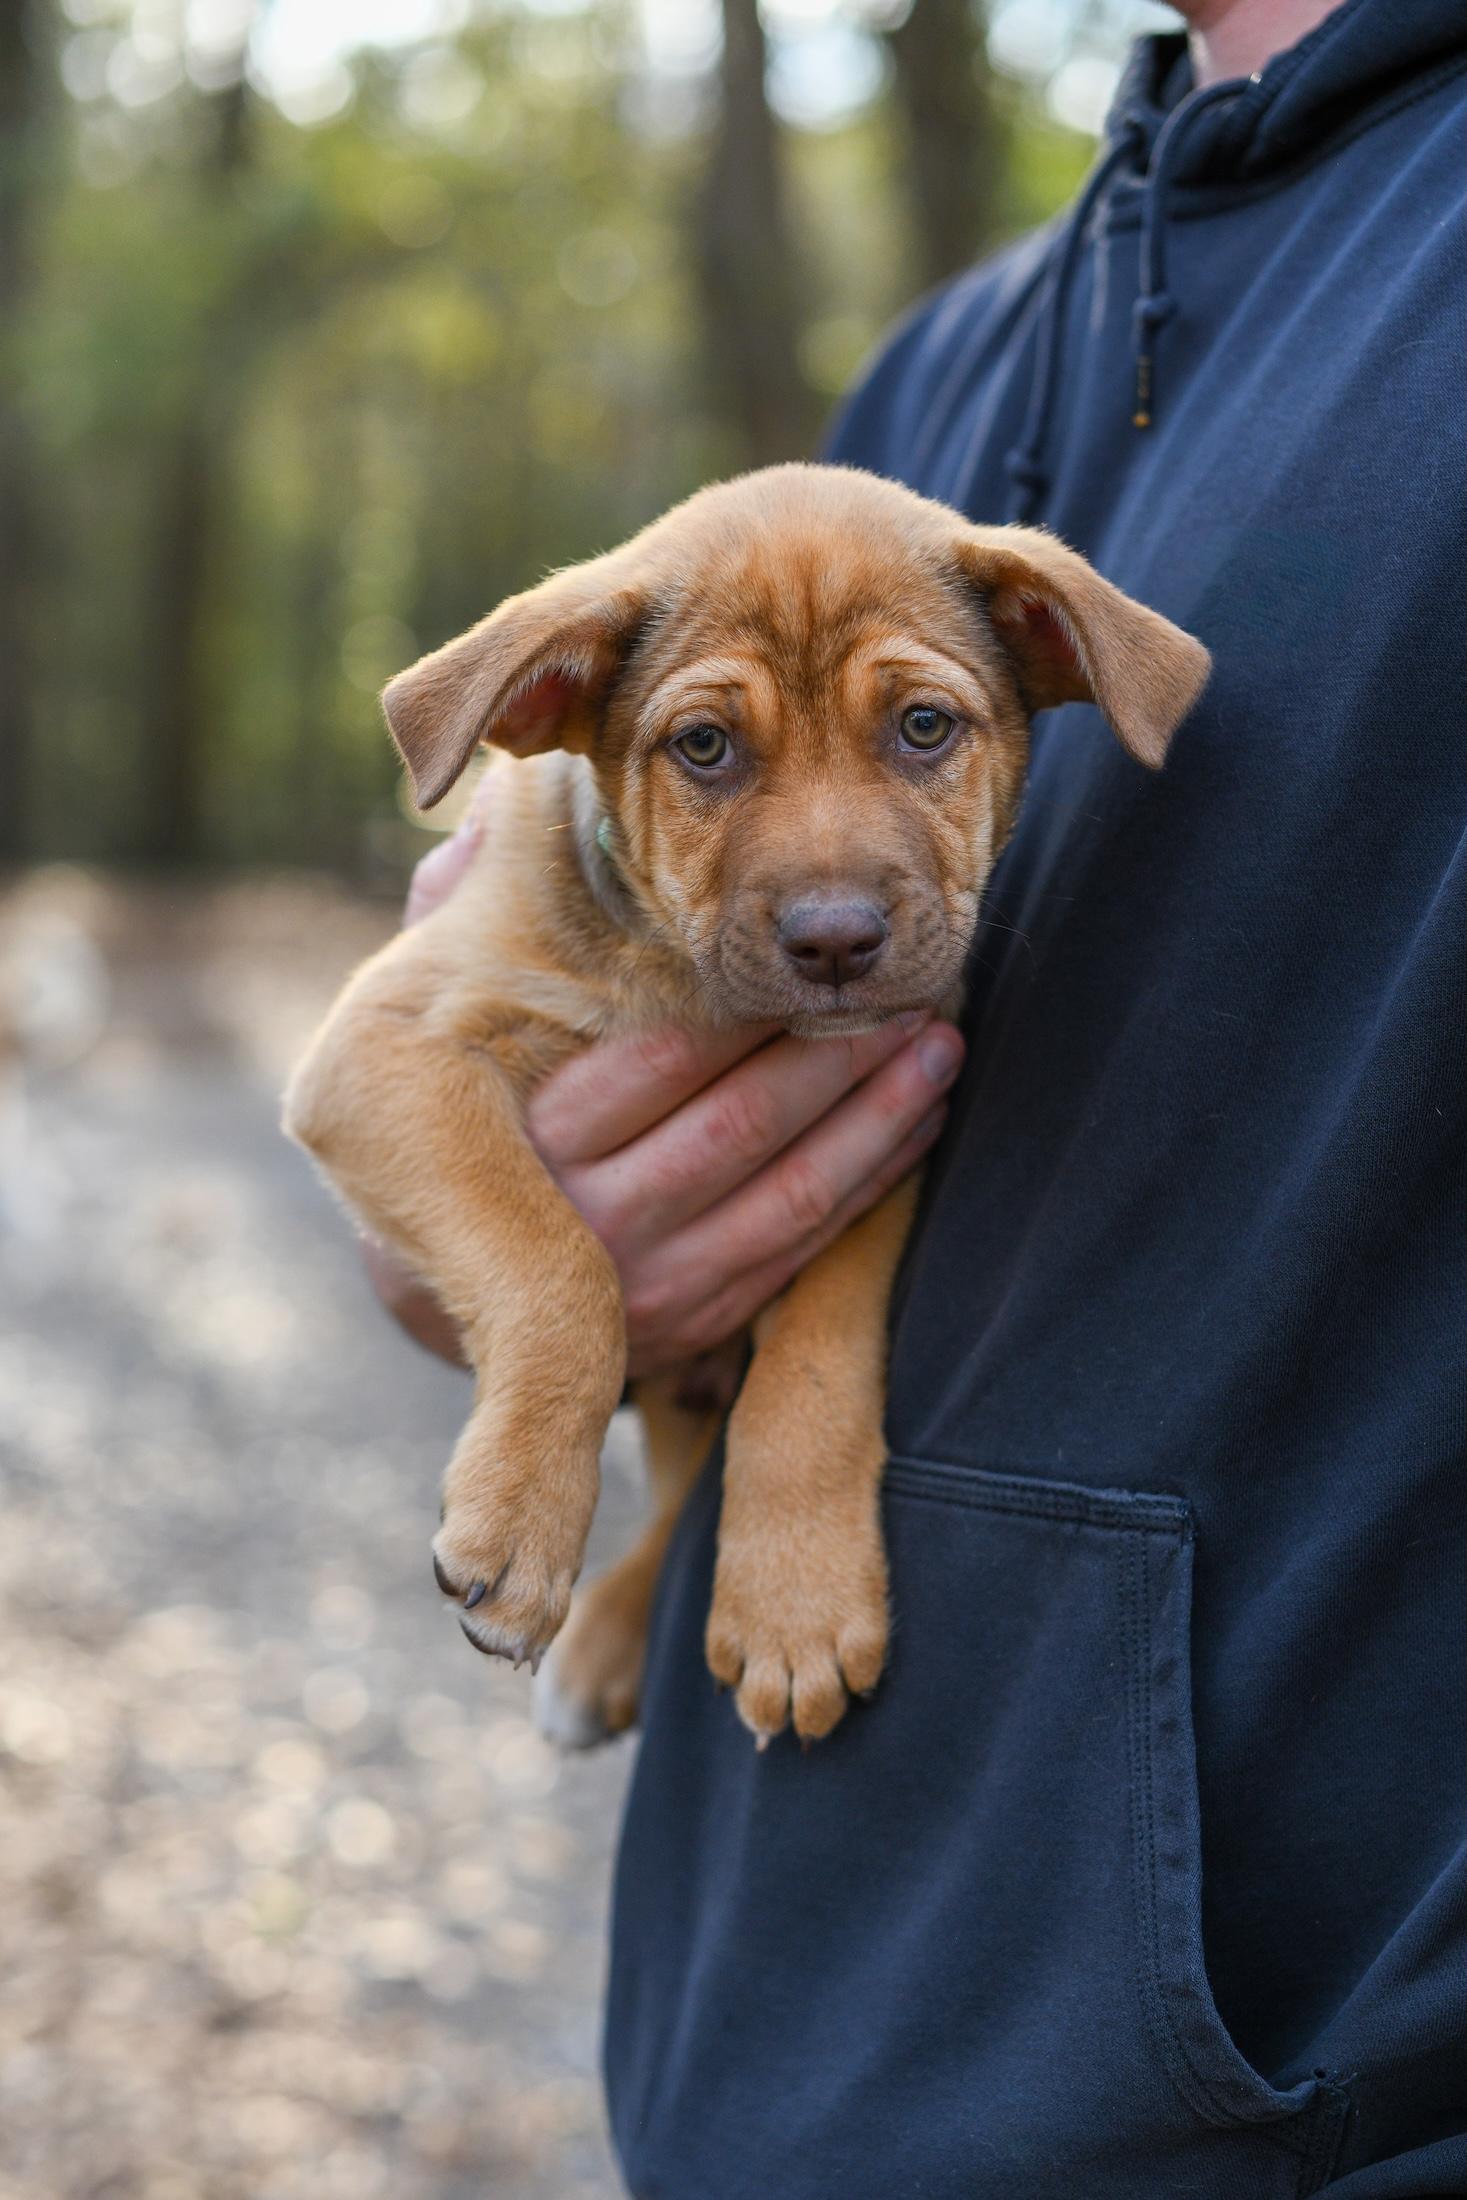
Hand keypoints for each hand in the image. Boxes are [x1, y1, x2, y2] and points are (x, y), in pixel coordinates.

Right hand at [364, 796, 963, 1375]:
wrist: (469, 1301)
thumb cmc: (473, 1130)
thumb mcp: (443, 1037)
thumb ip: (466, 928)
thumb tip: (491, 814)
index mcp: (535, 1139)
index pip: (664, 1059)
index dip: (754, 1006)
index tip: (817, 955)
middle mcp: (591, 1219)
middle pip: (743, 1125)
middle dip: (842, 1056)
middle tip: (912, 993)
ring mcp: (650, 1284)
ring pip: (793, 1193)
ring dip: (881, 1117)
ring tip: (940, 1047)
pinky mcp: (699, 1326)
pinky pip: (804, 1250)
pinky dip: (871, 1184)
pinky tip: (917, 1124)